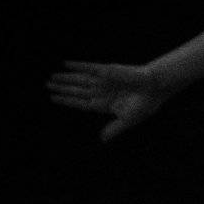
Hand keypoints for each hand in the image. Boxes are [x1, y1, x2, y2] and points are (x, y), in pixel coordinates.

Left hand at [45, 60, 173, 141]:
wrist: (155, 89)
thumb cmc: (145, 105)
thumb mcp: (128, 120)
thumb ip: (114, 129)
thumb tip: (102, 139)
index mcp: (105, 104)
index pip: (81, 102)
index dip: (67, 100)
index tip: (53, 98)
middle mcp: (102, 91)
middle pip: (77, 90)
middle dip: (63, 88)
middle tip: (48, 85)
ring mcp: (103, 80)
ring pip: (80, 79)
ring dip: (66, 78)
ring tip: (52, 77)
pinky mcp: (108, 70)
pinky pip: (89, 67)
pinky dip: (78, 66)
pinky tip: (65, 64)